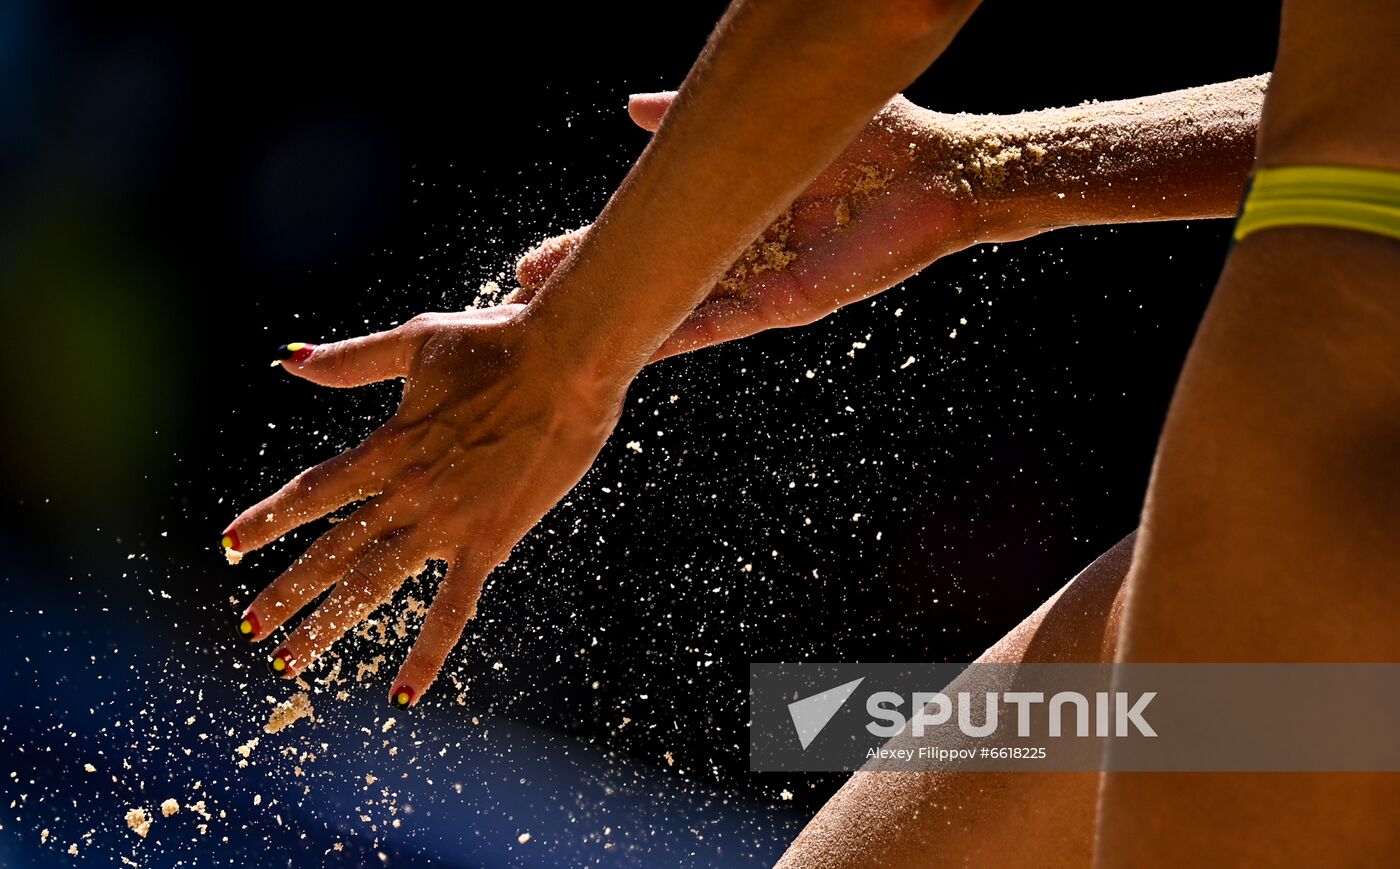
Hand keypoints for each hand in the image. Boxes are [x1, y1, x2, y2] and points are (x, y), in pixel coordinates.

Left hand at [224, 305, 626, 706]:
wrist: (567, 361)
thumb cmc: (499, 343)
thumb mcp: (417, 342)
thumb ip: (352, 360)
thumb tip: (288, 359)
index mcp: (386, 447)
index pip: (313, 491)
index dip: (269, 518)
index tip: (232, 544)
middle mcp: (404, 493)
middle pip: (329, 550)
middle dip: (285, 591)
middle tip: (251, 626)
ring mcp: (444, 523)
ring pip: (371, 584)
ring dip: (326, 624)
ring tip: (288, 661)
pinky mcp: (488, 541)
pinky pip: (452, 608)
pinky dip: (425, 652)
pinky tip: (402, 694)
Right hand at [512, 93, 983, 358]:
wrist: (940, 172)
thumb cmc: (875, 139)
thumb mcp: (767, 121)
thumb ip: (696, 119)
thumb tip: (627, 106)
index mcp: (728, 210)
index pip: (643, 232)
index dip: (588, 245)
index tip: (531, 259)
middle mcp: (734, 252)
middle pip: (644, 277)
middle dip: (585, 288)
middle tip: (521, 301)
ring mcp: (756, 281)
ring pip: (669, 308)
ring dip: (617, 321)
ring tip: (558, 331)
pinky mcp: (785, 301)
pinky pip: (720, 323)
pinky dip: (676, 335)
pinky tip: (631, 348)